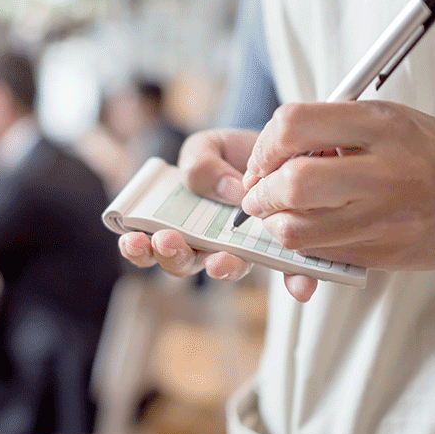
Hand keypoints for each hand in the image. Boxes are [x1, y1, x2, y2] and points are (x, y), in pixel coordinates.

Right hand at [118, 128, 317, 297]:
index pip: (149, 243)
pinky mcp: (279, 251)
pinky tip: (301, 286)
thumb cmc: (230, 155)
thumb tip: (229, 191)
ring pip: (228, 269)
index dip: (137, 247)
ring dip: (222, 269)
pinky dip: (294, 280)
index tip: (133, 240)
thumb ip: (201, 166)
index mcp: (178, 222)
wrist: (276, 149)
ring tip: (218, 261)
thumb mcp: (207, 147)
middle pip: (181, 264)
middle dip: (171, 257)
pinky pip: (286, 272)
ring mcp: (241, 250)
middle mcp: (206, 244)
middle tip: (167, 242)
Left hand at [239, 100, 434, 277]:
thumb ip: (336, 129)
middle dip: (261, 191)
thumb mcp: (392, 120)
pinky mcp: (386, 251)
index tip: (264, 158)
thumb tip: (273, 150)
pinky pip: (320, 252)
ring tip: (279, 214)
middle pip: (292, 182)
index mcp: (383, 123)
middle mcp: (387, 170)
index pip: (293, 124)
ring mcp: (388, 216)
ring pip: (297, 229)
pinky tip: (310, 229)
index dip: (265, 145)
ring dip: (274, 224)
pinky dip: (301, 242)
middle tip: (258, 194)